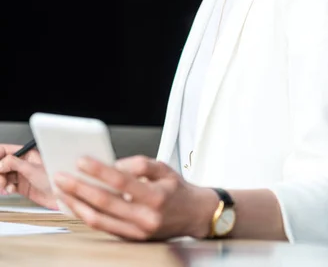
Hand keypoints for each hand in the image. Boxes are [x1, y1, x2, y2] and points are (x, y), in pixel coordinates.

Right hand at [0, 144, 56, 208]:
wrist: (62, 197)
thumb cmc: (55, 179)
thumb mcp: (32, 169)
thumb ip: (14, 164)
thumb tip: (0, 163)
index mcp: (27, 154)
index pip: (6, 151)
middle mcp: (23, 163)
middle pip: (2, 164)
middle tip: (0, 178)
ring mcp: (22, 176)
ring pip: (3, 176)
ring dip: (0, 181)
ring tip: (4, 186)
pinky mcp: (22, 188)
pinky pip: (7, 186)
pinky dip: (6, 189)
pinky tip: (10, 190)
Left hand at [54, 155, 218, 239]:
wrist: (194, 215)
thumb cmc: (177, 190)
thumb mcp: (164, 168)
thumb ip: (140, 164)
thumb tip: (113, 164)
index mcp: (156, 196)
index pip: (122, 181)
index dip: (99, 170)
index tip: (81, 160)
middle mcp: (146, 218)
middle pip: (105, 202)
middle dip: (79, 188)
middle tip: (62, 176)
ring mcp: (137, 232)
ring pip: (99, 220)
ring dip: (76, 204)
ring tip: (62, 191)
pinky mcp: (131, 239)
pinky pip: (103, 228)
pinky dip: (86, 215)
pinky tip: (75, 204)